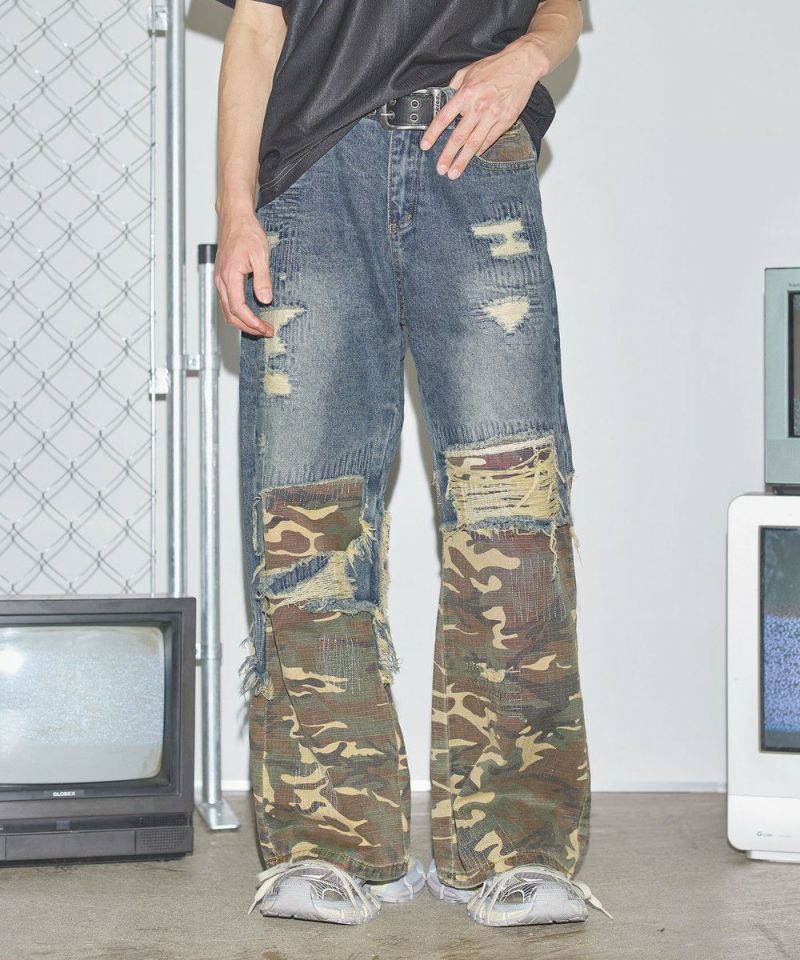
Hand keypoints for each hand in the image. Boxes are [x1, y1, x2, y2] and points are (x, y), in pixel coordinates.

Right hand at [214, 201, 273, 336]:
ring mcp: (220, 280)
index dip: (252, 322)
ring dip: (243, 322)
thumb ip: (262, 279)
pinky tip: (250, 314)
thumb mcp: (261, 255)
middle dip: (248, 327)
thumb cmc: (247, 233)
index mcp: (229, 276)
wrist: (235, 218)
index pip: (239, 309)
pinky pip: (227, 302)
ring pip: (227, 310)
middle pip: (230, 314)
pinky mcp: (222, 278)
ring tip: (260, 327)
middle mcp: (221, 280)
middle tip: (266, 332)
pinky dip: (238, 313)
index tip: (265, 328)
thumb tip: (265, 299)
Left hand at [420, 37, 549, 178]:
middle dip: (448, 156)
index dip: (432, 134)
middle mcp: (478, 107)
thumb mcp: (469, 70)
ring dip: (463, 160)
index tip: (425, 145)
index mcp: (466, 94)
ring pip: (474, 143)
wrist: (522, 64)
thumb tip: (445, 98)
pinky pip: (489, 140)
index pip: (444, 118)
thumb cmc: (496, 67)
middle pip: (458, 137)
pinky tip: (473, 157)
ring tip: (454, 172)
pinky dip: (480, 149)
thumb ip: (455, 86)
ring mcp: (492, 116)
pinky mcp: (505, 121)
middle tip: (441, 169)